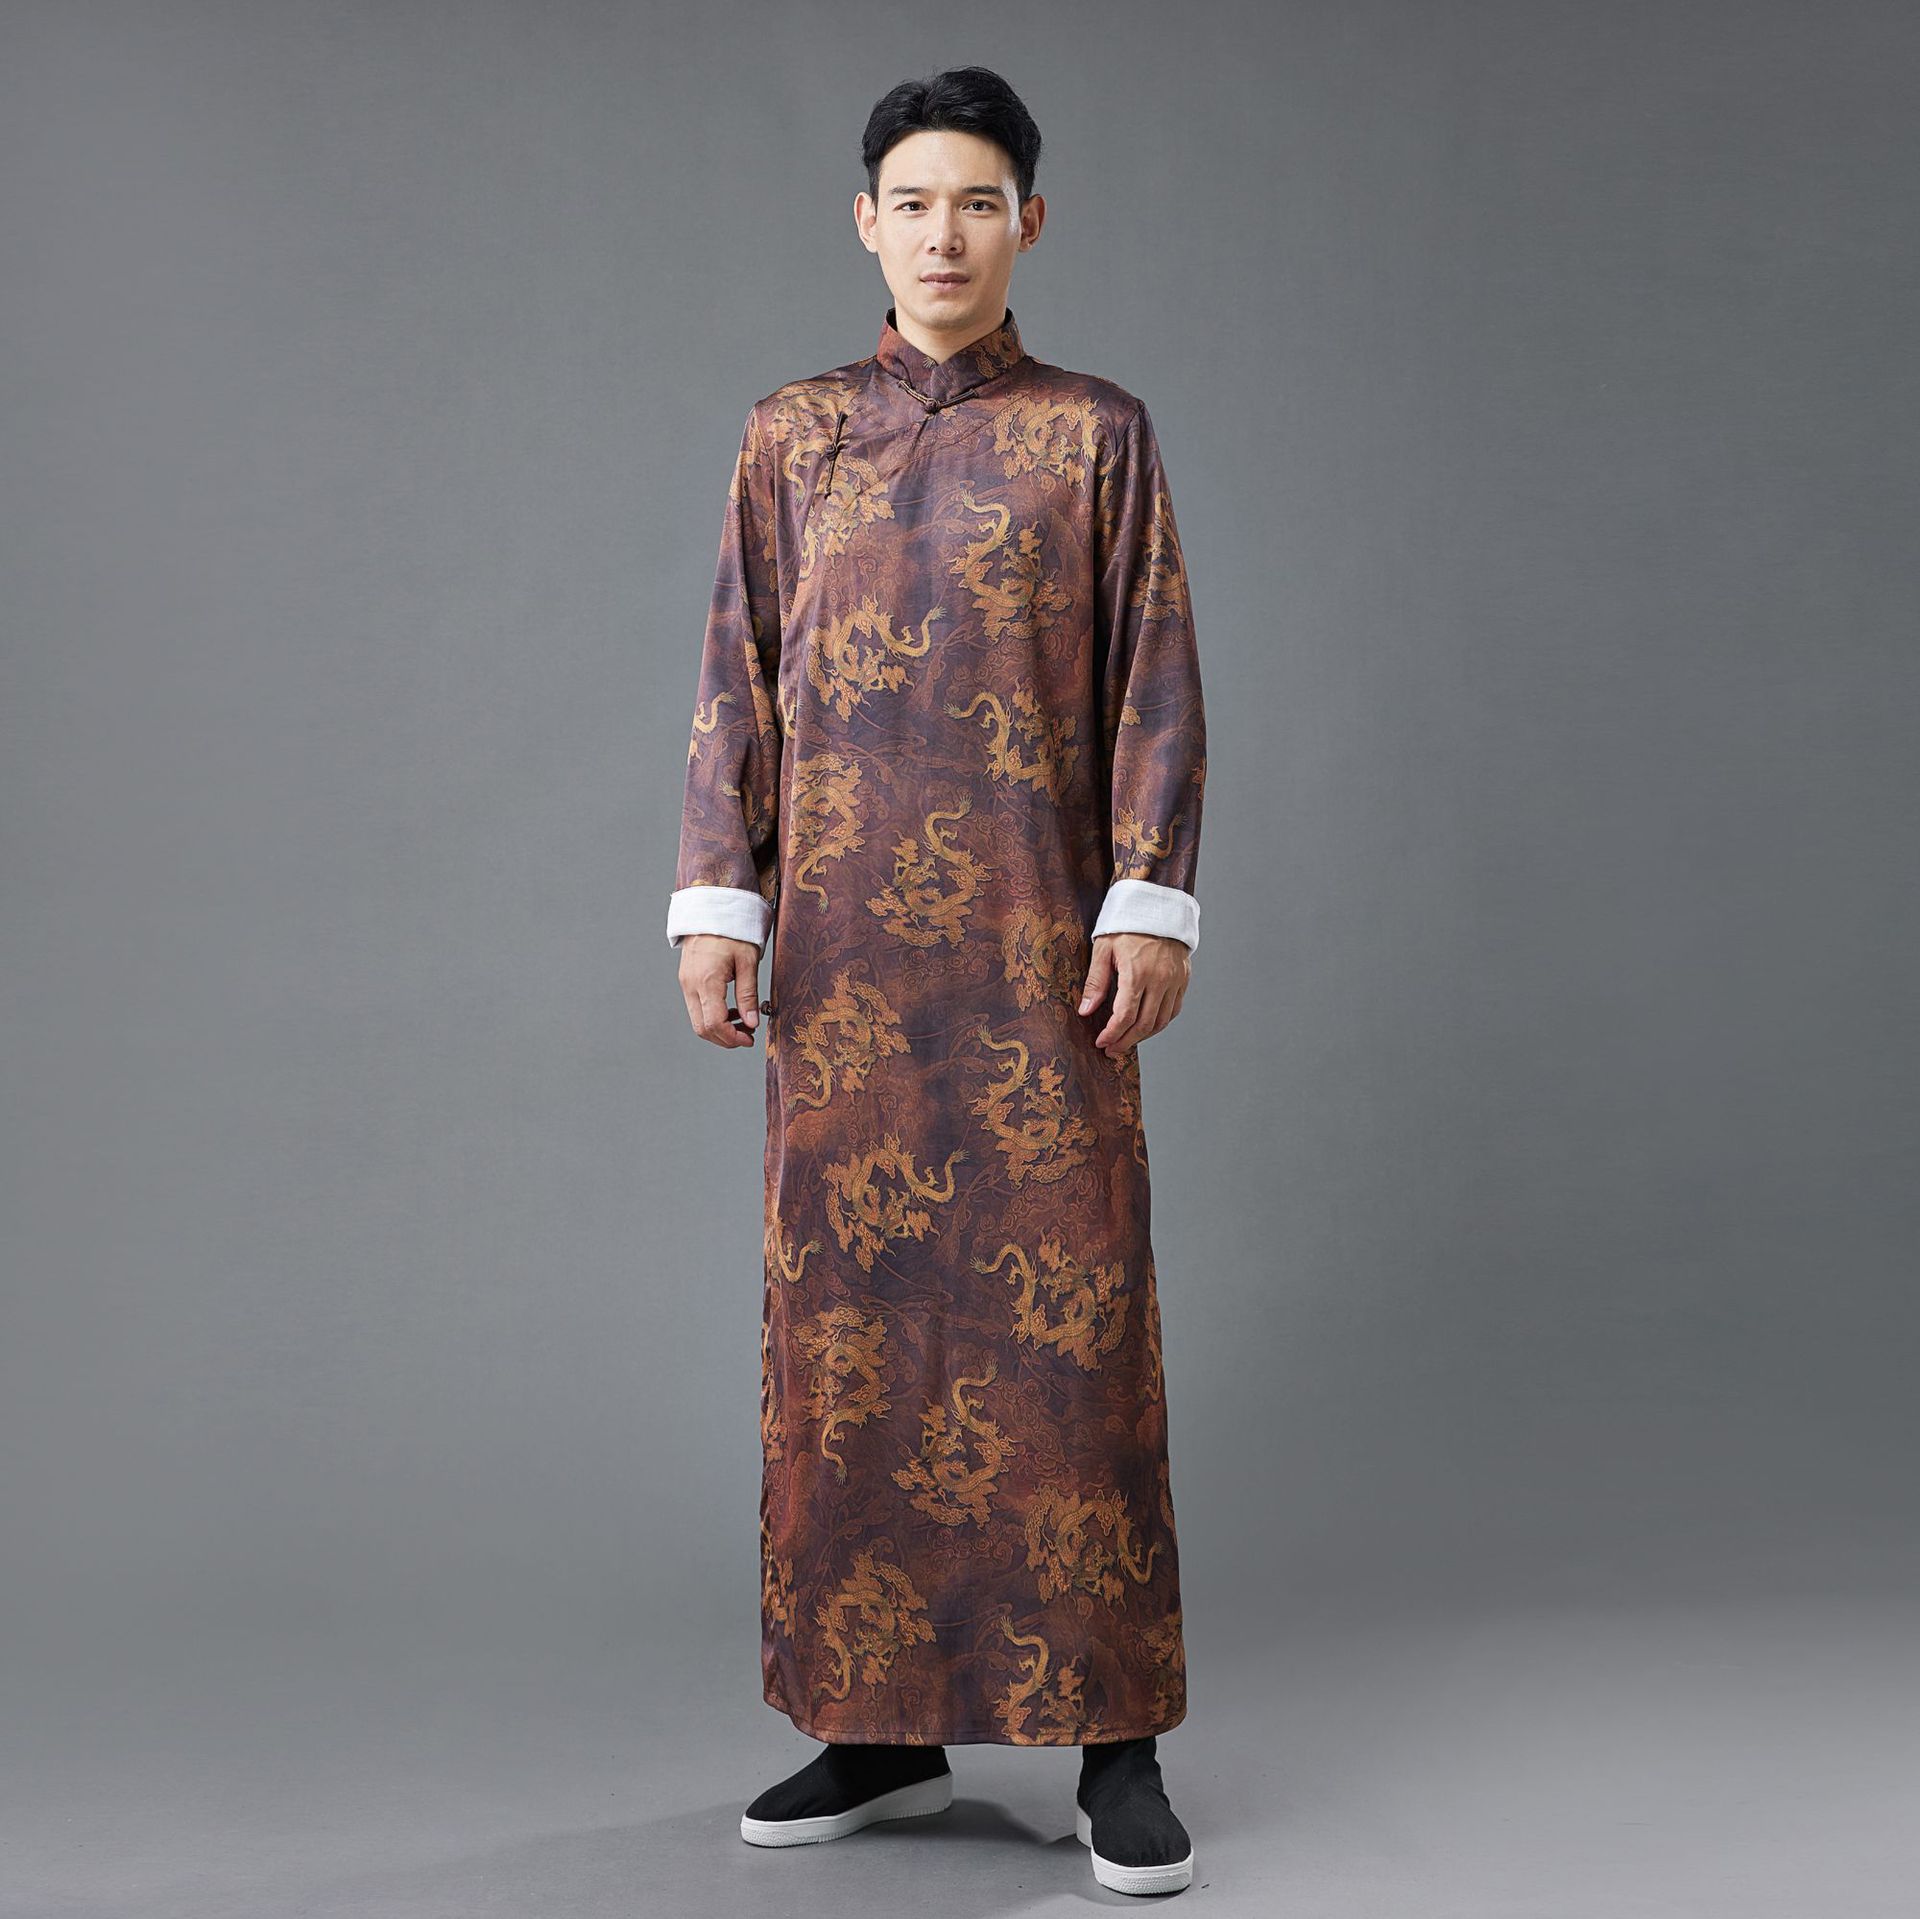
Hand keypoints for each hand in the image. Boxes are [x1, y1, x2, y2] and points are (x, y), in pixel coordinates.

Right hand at [678, 933, 763, 1047]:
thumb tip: (752, 1023)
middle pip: (702, 1028)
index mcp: (707, 980)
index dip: (732, 1038)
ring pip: (697, 1021)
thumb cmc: (732, 931)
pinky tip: (730, 1011)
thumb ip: (748, 994)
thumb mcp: (747, 961)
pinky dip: (712, 1017)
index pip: (714, 1023)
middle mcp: (691, 985)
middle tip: (747, 1036)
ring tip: (743, 1024)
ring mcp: (685, 984)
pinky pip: (696, 1008)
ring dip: (719, 1030)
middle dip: (725, 1039)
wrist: (711, 909)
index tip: (749, 1039)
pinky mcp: (686, 981)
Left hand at [1078, 931, 1190, 1055]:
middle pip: (1144, 1024)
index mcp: (1137, 972)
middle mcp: (1160, 979)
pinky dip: (1160, 1023)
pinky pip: (1173, 1010)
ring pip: (1161, 1021)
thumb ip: (1095, 982)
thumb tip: (1085, 1010)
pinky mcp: (1183, 979)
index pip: (1125, 1015)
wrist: (1157, 905)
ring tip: (1126, 1040)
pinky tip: (1146, 1026)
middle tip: (1112, 1049)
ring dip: (1143, 1036)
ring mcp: (1175, 980)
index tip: (1102, 1043)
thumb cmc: (1127, 924)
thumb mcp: (1104, 948)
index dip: (1113, 1034)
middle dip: (1126, 1041)